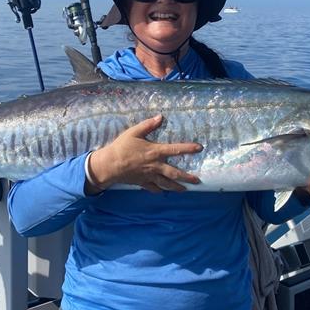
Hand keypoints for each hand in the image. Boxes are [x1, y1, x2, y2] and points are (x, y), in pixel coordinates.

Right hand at [86, 115, 202, 193]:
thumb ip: (148, 125)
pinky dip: (159, 190)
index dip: (189, 148)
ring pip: (166, 183)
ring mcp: (149, 176)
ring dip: (177, 187)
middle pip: (175, 173)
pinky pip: (153, 188)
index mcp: (155, 152)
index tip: (200, 148)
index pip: (176, 149)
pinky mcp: (142, 182)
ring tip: (185, 190)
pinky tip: (163, 192)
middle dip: (187, 177)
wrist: (110, 165)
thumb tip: (160, 117)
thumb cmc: (122, 147)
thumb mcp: (134, 132)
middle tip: (197, 180)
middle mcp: (155, 165)